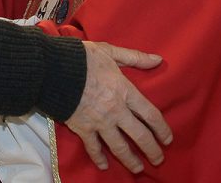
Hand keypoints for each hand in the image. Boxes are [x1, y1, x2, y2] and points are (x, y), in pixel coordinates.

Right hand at [65, 41, 171, 173]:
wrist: (52, 69)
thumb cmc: (82, 58)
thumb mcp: (110, 52)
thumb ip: (135, 57)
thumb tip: (158, 60)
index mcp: (124, 91)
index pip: (150, 114)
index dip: (162, 129)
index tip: (167, 139)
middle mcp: (115, 110)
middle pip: (139, 135)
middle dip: (151, 150)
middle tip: (158, 159)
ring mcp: (99, 122)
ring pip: (119, 147)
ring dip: (130, 160)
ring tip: (138, 168)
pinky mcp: (82, 128)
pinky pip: (93, 148)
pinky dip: (99, 158)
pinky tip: (104, 166)